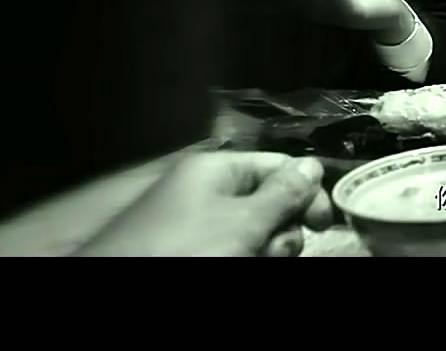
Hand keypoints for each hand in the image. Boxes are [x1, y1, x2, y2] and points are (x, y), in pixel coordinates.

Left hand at [75, 152, 334, 256]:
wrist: (121, 281)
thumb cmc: (184, 249)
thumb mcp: (242, 222)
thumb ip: (283, 194)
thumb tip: (314, 163)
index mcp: (216, 170)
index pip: (278, 166)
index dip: (307, 191)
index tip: (324, 224)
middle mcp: (206, 192)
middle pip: (269, 203)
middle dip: (280, 231)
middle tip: (270, 252)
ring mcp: (195, 225)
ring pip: (253, 233)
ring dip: (263, 250)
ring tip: (247, 262)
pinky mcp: (188, 251)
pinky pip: (229, 248)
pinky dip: (240, 257)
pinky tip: (237, 264)